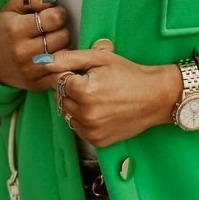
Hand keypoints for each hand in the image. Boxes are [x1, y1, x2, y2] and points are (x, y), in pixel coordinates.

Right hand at [0, 0, 69, 91]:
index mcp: (17, 29)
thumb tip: (54, 0)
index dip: (59, 13)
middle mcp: (23, 51)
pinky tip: (57, 59)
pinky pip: (61, 74)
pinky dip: (63, 66)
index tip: (55, 15)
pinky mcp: (36, 84)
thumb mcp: (12, 8)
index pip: (54, 18)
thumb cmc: (4, 30)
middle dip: (62, 30)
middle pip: (63, 37)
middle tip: (54, 30)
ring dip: (63, 47)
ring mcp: (30, 70)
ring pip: (65, 55)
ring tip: (53, 43)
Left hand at [51, 44, 181, 146]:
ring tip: (99, 99)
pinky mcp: (97, 140)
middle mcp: (86, 113)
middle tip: (95, 85)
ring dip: (77, 106)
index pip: (59, 81)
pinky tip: (102, 111)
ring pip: (67, 114)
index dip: (72, 75)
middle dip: (72, 91)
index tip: (89, 74)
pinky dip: (84, 120)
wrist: (156, 97)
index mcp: (84, 90)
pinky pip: (78, 128)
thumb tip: (43, 61)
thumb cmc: (130, 74)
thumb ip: (69, 58)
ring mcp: (91, 130)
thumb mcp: (100, 59)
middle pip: (60, 99)